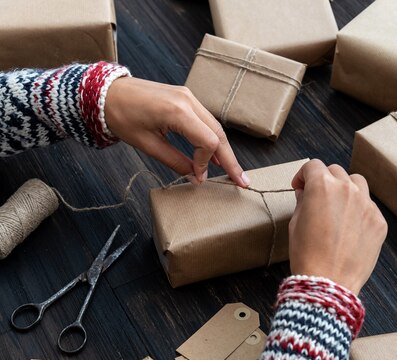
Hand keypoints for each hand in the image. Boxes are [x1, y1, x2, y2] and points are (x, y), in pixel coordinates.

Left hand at [104, 77, 249, 187]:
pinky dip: (212, 139)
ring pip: (215, 127)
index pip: (207, 142)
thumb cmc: (122, 116)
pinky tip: (216, 155)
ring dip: (223, 150)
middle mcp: (188, 100)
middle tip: (242, 181)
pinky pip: (205, 121)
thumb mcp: (147, 145)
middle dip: (230, 159)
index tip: (198, 178)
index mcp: (178, 111)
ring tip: (232, 171)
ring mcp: (188, 97)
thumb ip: (175, 161)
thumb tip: (195, 176)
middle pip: (218, 134)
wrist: (107, 93)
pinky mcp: (185, 98)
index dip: (206, 163)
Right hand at [289, 160, 386, 294]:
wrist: (328, 281)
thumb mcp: (294, 225)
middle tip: (316, 198)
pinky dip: (358, 211)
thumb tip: (304, 193)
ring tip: (337, 208)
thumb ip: (302, 202)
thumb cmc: (307, 255)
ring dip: (345, 189)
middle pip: (336, 171)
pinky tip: (349, 229)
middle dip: (324, 181)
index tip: (299, 186)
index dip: (303, 175)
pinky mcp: (378, 221)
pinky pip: (369, 207)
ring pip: (357, 183)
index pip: (313, 166)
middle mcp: (347, 189)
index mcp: (321, 186)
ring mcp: (366, 204)